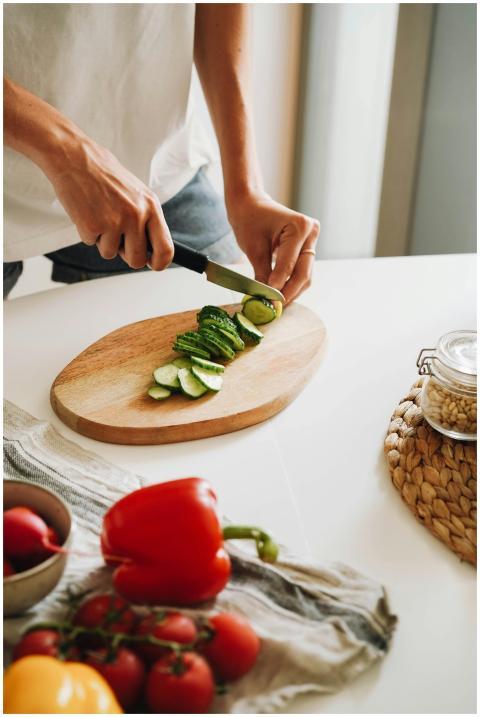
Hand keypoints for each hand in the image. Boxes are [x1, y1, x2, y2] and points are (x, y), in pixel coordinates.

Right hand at [46, 133, 173, 270]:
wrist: (75, 158)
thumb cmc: (104, 174)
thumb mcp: (136, 193)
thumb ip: (145, 219)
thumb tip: (150, 250)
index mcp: (150, 206)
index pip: (165, 247)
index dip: (160, 263)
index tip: (154, 265)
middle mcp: (136, 215)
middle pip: (137, 260)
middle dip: (126, 256)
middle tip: (117, 239)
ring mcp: (114, 222)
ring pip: (111, 254)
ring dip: (103, 241)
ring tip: (99, 215)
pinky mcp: (92, 226)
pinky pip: (92, 244)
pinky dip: (88, 233)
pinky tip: (87, 211)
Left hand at [226, 192, 319, 304]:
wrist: (250, 204)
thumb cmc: (249, 220)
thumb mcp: (253, 249)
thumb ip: (263, 275)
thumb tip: (266, 299)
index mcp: (299, 227)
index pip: (289, 265)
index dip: (279, 286)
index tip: (270, 303)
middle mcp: (311, 232)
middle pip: (303, 272)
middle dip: (288, 292)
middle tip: (275, 308)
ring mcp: (312, 240)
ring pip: (305, 274)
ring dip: (292, 291)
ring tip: (276, 304)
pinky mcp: (307, 247)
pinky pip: (302, 270)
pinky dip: (291, 283)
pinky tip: (279, 294)